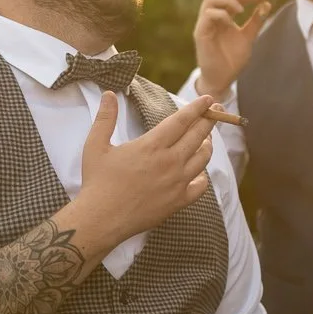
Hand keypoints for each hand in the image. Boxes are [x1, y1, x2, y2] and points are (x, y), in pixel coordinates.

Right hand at [71, 92, 216, 249]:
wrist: (102, 219)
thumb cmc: (97, 182)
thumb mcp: (95, 145)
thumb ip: (105, 118)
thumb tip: (108, 94)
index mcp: (152, 145)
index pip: (182, 120)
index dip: (197, 107)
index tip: (208, 99)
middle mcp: (170, 161)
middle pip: (198, 135)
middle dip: (209, 120)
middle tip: (217, 110)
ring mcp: (177, 182)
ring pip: (203, 158)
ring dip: (207, 145)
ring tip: (206, 138)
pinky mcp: (178, 201)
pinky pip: (201, 186)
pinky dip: (203, 176)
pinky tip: (198, 172)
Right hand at [194, 0, 272, 97]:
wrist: (222, 80)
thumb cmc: (232, 60)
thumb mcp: (248, 37)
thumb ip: (256, 22)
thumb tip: (267, 3)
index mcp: (224, 16)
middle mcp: (213, 17)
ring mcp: (205, 24)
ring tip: (242, 9)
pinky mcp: (200, 33)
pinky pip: (208, 15)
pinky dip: (221, 14)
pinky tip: (232, 22)